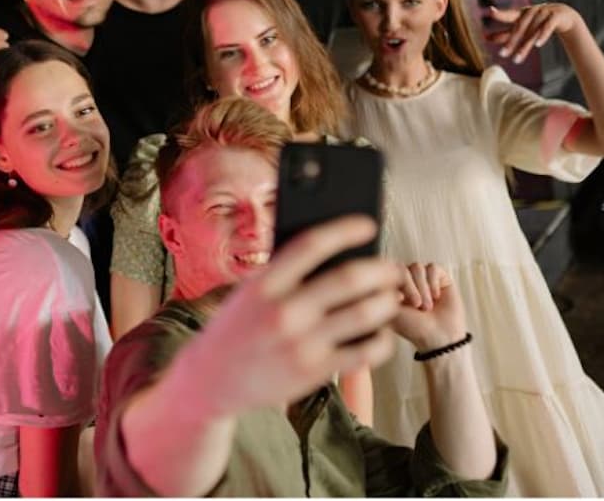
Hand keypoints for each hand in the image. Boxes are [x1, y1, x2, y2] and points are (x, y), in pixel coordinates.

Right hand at [193, 216, 401, 415]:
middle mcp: (284, 311)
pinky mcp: (314, 372)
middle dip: (381, 269)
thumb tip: (336, 252)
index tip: (368, 224)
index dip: (345, 230)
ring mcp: (301, 344)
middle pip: (349, 278)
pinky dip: (382, 338)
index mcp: (264, 284)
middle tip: (392, 268)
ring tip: (390, 297)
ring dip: (387, 301)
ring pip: (366, 313)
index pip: (312, 244)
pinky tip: (381, 331)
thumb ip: (283, 273)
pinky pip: (366, 351)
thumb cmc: (236, 327)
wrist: (212, 379)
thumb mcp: (249, 292)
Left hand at [391, 263, 467, 351]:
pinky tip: (436, 296)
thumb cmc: (413, 328)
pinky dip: (433, 282)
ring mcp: (423, 278)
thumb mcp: (390, 310)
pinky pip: (433, 268)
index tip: (400, 302)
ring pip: (417, 267)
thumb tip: (386, 272)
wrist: (439, 338)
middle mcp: (406, 280)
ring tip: (427, 306)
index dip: (393, 284)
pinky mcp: (440, 278)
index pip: (385, 271)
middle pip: (401, 267)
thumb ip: (383, 291)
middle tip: (417, 306)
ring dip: (422, 287)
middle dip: (409, 287)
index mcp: (391, 286)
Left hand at [487, 2, 585, 63]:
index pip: (510, 14)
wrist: (563, 15)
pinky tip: (538, 45)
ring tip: (517, 59)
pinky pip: (549, 26)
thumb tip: (484, 38)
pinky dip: (543, 35)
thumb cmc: (536, 22)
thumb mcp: (521, 27)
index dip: (501, 13)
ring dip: (525, 45)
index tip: (490, 12)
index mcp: (521, 13)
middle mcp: (532, 11)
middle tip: (502, 55)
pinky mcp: (557, 16)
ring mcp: (545, 12)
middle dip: (511, 42)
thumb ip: (504, 33)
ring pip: (533, 31)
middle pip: (520, 28)